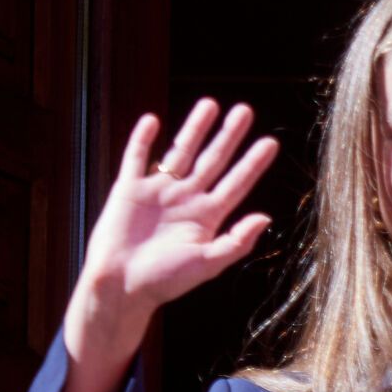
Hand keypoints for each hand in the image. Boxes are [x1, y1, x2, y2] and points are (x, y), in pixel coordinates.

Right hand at [69, 99, 278, 348]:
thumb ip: (236, 241)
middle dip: (229, 136)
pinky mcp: (129, 190)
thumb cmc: (163, 282)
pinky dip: (142, 139)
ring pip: (179, 152)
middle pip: (213, 160)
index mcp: (206, 218)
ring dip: (194, 129)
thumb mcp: (206, 264)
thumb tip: (265, 217)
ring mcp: (158, 192)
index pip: (235, 184)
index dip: (253, 164)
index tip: (270, 142)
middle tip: (245, 111)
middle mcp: (185, 200)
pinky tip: (152, 121)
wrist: (120, 287)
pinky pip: (136, 158)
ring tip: (210, 104)